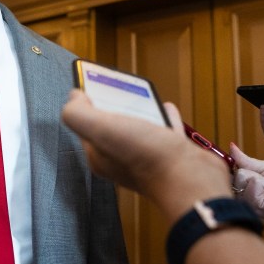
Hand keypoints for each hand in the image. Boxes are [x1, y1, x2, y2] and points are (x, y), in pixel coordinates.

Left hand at [61, 91, 230, 221]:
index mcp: (100, 156)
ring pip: (138, 128)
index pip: (86, 127)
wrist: (189, 179)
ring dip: (137, 110)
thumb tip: (74, 98)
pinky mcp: (171, 154)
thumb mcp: (101, 129)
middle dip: (112, 105)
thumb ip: (79, 113)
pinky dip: (164, 117)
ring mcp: (147, 157)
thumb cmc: (145, 156)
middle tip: (115, 85)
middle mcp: (121, 159)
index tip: (91, 84)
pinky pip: (165, 131)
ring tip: (138, 92)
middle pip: (112, 126)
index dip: (86, 105)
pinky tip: (166, 107)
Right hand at [229, 145, 263, 237]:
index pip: (229, 171)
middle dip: (255, 172)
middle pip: (236, 172)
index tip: (237, 163)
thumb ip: (246, 160)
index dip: (232, 165)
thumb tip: (231, 146)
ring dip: (263, 179)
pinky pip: (254, 183)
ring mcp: (246, 202)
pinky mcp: (253, 205)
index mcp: (243, 186)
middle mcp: (241, 196)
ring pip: (242, 176)